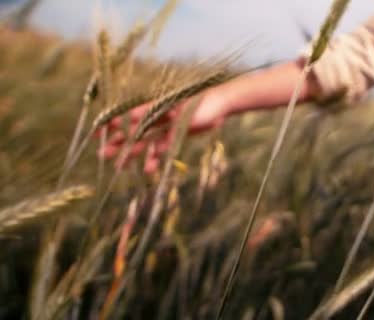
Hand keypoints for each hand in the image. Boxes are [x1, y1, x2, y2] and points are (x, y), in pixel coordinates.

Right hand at [99, 91, 227, 173]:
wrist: (219, 105)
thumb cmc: (195, 101)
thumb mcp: (172, 107)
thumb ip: (152, 113)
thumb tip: (130, 117)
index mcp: (151, 107)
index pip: (125, 115)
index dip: (110, 124)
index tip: (95, 133)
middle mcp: (155, 117)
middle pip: (132, 132)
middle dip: (118, 143)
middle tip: (103, 155)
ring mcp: (165, 127)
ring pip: (145, 143)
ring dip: (134, 154)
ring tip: (121, 167)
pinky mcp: (176, 136)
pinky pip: (162, 149)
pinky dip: (155, 159)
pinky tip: (149, 170)